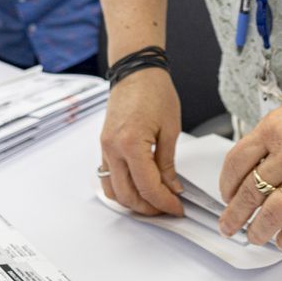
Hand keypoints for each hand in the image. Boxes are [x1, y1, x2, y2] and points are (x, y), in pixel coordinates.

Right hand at [99, 68, 183, 216]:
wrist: (136, 70)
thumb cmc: (154, 91)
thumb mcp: (170, 129)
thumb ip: (168, 164)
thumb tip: (171, 188)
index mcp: (131, 144)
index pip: (148, 187)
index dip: (164, 203)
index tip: (177, 208)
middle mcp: (113, 149)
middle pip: (127, 195)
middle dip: (149, 208)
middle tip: (168, 209)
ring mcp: (105, 148)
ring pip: (113, 191)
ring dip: (132, 202)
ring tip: (154, 202)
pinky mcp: (104, 145)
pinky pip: (107, 177)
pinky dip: (121, 189)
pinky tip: (138, 189)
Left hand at [218, 76, 281, 249]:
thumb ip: (267, 140)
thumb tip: (250, 169)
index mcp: (272, 130)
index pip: (236, 164)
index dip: (226, 184)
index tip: (226, 195)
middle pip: (250, 192)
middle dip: (234, 214)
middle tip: (229, 225)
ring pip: (273, 213)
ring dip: (259, 230)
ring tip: (254, 236)